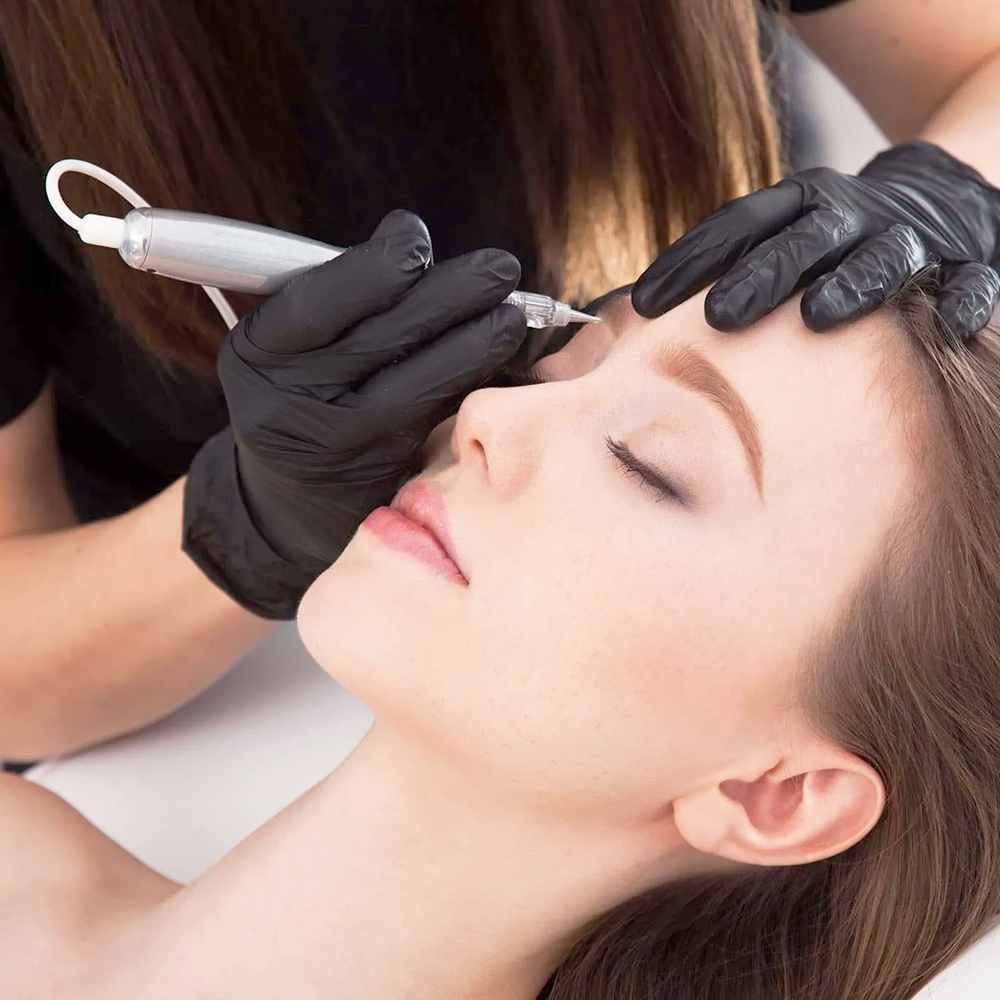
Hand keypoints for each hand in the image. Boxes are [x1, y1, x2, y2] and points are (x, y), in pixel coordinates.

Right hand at [183, 210, 526, 617]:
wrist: (285, 498)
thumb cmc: (301, 394)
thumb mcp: (293, 346)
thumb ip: (341, 300)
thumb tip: (412, 241)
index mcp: (255, 355)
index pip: (317, 303)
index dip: (374, 266)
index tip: (415, 236)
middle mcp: (285, 406)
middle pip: (378, 340)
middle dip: (449, 296)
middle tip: (502, 268)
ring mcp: (332, 449)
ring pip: (414, 386)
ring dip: (475, 344)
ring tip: (515, 314)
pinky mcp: (374, 477)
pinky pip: (430, 419)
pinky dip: (467, 382)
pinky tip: (499, 355)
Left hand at [631, 141, 999, 341]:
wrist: (944, 198)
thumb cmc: (836, 241)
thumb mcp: (784, 239)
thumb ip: (725, 273)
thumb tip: (635, 322)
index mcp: (800, 204)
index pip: (737, 224)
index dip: (691, 260)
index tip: (645, 305)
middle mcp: (851, 215)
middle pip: (801, 240)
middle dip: (760, 275)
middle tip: (718, 316)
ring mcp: (909, 237)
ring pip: (881, 257)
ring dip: (850, 284)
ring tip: (815, 317)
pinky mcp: (966, 261)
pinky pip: (969, 281)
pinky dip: (962, 300)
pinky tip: (949, 326)